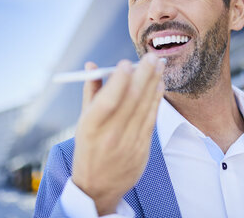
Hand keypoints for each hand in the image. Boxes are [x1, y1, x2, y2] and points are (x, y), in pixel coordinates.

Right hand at [71, 53, 164, 214]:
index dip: (119, 80)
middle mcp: (110, 136)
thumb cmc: (89, 148)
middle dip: (143, 75)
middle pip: (131, 100)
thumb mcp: (83, 122)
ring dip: (154, 83)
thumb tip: (93, 65)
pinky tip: (159, 85)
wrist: (99, 187)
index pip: (108, 101)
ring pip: (145, 108)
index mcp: (91, 128)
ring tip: (159, 65)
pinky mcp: (142, 149)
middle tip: (152, 57)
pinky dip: (156, 100)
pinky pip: (152, 119)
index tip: (126, 63)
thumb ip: (90, 92)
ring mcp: (129, 144)